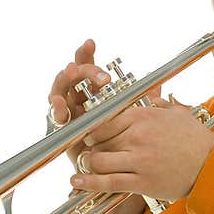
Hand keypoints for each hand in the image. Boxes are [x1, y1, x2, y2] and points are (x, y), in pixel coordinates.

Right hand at [47, 37, 163, 170]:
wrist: (120, 171)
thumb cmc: (128, 143)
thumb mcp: (138, 120)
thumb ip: (143, 102)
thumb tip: (158, 86)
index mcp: (96, 91)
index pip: (89, 66)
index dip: (87, 53)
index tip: (91, 42)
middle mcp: (80, 98)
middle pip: (74, 75)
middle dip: (81, 69)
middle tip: (88, 69)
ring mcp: (69, 111)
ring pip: (60, 90)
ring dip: (64, 81)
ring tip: (70, 74)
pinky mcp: (62, 128)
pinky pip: (55, 116)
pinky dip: (56, 110)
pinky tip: (61, 108)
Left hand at [70, 95, 213, 203]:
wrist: (212, 166)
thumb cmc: (196, 140)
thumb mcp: (177, 114)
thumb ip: (158, 104)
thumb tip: (151, 96)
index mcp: (142, 116)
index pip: (104, 119)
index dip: (92, 128)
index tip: (89, 133)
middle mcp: (137, 136)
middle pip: (98, 140)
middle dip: (90, 147)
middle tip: (87, 151)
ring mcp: (138, 160)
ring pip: (99, 160)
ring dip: (89, 164)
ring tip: (86, 166)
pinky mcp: (141, 182)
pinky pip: (108, 182)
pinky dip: (88, 182)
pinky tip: (76, 182)